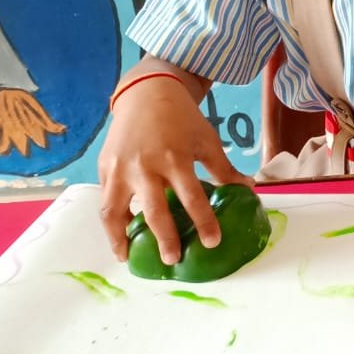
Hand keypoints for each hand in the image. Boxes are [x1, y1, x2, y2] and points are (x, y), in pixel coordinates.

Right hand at [97, 75, 248, 265]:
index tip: (212, 242)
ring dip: (120, 237)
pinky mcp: (105, 168)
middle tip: (173, 260)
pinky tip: (119, 234)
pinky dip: (111, 220)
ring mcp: (121, 168)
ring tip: (130, 257)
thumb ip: (223, 168)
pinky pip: (105, 199)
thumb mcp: (206, 140)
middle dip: (164, 238)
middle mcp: (145, 167)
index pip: (192, 198)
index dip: (204, 222)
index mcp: (175, 159)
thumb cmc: (181, 118)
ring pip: (115, 210)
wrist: (147, 93)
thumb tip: (247, 189)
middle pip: (154, 211)